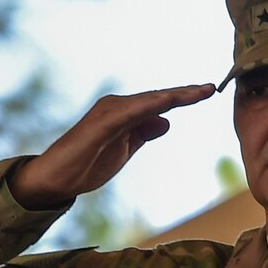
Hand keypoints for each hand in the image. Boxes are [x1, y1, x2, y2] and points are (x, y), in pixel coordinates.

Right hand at [10, 83, 215, 209]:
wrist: (56, 179)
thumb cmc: (88, 163)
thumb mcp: (126, 148)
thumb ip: (143, 133)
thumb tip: (166, 120)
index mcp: (125, 113)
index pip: (159, 103)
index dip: (184, 98)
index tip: (208, 92)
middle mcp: (117, 107)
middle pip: (157, 97)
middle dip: (185, 93)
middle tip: (210, 88)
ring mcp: (108, 113)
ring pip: (147, 101)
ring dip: (174, 96)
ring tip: (198, 92)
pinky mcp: (100, 124)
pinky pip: (129, 113)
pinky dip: (149, 106)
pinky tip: (168, 102)